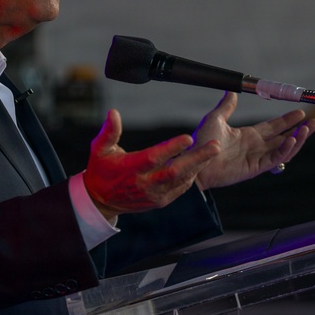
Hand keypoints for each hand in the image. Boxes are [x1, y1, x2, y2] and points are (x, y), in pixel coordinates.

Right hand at [83, 109, 221, 221]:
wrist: (101, 201)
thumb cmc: (101, 170)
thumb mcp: (99, 149)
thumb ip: (109, 131)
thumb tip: (113, 113)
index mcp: (131, 168)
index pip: (154, 157)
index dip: (172, 148)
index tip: (188, 137)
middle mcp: (145, 184)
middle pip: (176, 170)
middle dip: (197, 158)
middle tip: (215, 146)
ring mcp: (155, 194)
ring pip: (182, 180)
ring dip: (198, 165)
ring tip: (212, 151)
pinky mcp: (160, 201)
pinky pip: (180, 188)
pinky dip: (191, 175)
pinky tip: (200, 163)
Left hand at [192, 92, 314, 190]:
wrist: (196, 161)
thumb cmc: (202, 142)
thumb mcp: (215, 119)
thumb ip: (227, 106)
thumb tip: (232, 90)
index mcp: (249, 135)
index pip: (274, 127)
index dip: (288, 120)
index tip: (300, 112)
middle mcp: (256, 146)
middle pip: (284, 138)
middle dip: (301, 130)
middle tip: (314, 121)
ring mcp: (257, 157)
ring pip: (284, 149)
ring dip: (298, 140)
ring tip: (308, 128)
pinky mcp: (255, 168)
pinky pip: (275, 159)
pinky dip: (285, 149)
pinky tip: (293, 139)